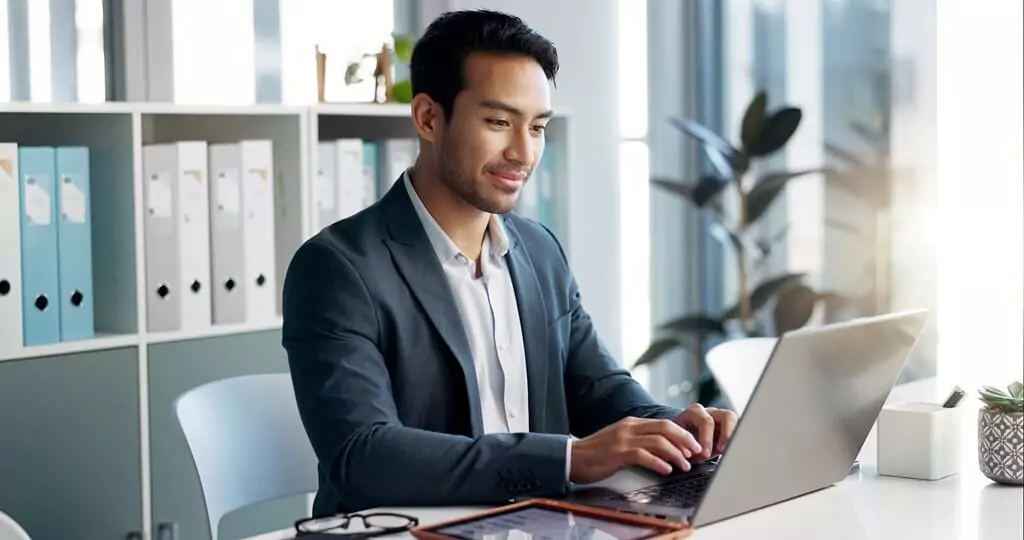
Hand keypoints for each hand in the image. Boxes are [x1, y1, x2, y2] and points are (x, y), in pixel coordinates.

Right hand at [569, 417, 703, 483]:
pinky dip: (658, 462)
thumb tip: (663, 450)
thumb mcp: (619, 441)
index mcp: (631, 423)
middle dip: (685, 440)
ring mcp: (623, 439)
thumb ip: (638, 441)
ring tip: (685, 465)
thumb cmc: (596, 453)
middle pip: (665, 427)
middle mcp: (629, 427)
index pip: (663, 423)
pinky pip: (644, 455)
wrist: (572, 458)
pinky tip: (666, 470)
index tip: (693, 446)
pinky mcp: (618, 453)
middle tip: (696, 452)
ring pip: (658, 441)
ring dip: (676, 454)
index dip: (682, 434)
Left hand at [672, 404, 737, 460]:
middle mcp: (709, 412)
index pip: (705, 421)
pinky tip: (730, 451)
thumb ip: (683, 447)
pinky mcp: (728, 426)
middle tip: (720, 451)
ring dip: (732, 436)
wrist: (678, 440)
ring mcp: (720, 417)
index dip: (707, 439)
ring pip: (735, 420)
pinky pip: (737, 430)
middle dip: (725, 436)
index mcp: (693, 413)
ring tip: (727, 451)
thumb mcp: (677, 443)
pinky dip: (734, 440)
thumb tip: (690, 454)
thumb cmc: (677, 441)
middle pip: (726, 416)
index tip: (705, 454)